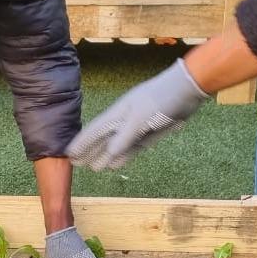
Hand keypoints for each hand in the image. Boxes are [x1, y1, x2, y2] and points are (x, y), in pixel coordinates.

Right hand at [68, 59, 207, 171]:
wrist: (187, 88)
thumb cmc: (161, 99)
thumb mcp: (140, 119)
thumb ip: (123, 138)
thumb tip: (108, 155)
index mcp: (117, 114)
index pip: (94, 131)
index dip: (81, 143)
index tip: (69, 154)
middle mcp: (124, 120)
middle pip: (102, 139)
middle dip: (89, 151)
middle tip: (76, 164)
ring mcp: (137, 126)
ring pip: (116, 145)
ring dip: (105, 156)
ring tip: (94, 168)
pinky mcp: (150, 131)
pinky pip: (132, 147)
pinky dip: (123, 156)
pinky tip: (116, 164)